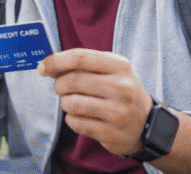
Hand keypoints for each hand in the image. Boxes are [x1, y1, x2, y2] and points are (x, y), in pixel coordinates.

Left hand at [37, 48, 152, 155]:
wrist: (147, 124)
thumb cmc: (121, 92)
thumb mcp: (111, 72)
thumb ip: (82, 66)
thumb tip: (48, 66)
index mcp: (120, 65)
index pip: (80, 57)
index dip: (56, 61)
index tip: (42, 67)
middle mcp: (121, 87)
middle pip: (73, 81)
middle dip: (58, 85)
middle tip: (60, 88)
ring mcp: (118, 111)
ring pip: (72, 103)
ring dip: (65, 103)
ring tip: (72, 103)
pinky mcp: (111, 132)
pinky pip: (76, 123)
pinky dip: (71, 119)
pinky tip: (81, 117)